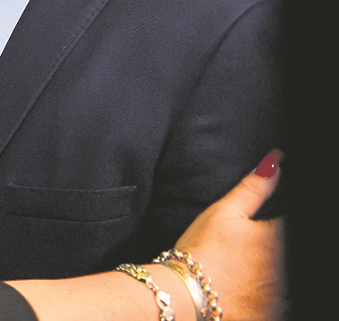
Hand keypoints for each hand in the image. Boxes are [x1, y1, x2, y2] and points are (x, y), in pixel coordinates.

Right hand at [173, 150, 284, 319]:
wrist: (184, 294)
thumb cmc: (200, 250)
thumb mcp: (223, 212)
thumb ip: (253, 188)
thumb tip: (275, 161)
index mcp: (275, 238)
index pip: (282, 220)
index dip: (264, 221)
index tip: (245, 226)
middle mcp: (281, 267)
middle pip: (279, 249)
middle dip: (264, 245)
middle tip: (235, 248)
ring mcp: (276, 293)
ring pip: (275, 273)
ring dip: (262, 269)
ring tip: (233, 266)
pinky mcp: (266, 311)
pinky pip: (269, 298)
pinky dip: (257, 292)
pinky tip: (237, 287)